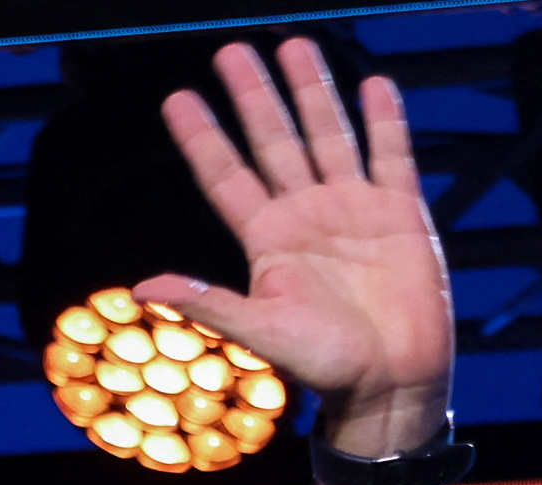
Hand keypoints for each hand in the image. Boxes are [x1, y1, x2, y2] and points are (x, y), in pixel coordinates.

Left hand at [140, 40, 453, 462]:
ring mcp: (353, 209)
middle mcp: (306, 216)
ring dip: (312, 91)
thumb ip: (208, 303)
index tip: (177, 99)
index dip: (203, 137)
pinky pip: (391, 154)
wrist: (391, 382)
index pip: (226, 175)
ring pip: (328, 134)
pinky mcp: (400, 212)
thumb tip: (141, 289)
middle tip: (231, 51)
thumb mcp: (261, 331)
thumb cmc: (324, 366)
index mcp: (268, 240)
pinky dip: (384, 121)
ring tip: (295, 45)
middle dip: (253, 96)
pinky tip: (373, 85)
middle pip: (274, 141)